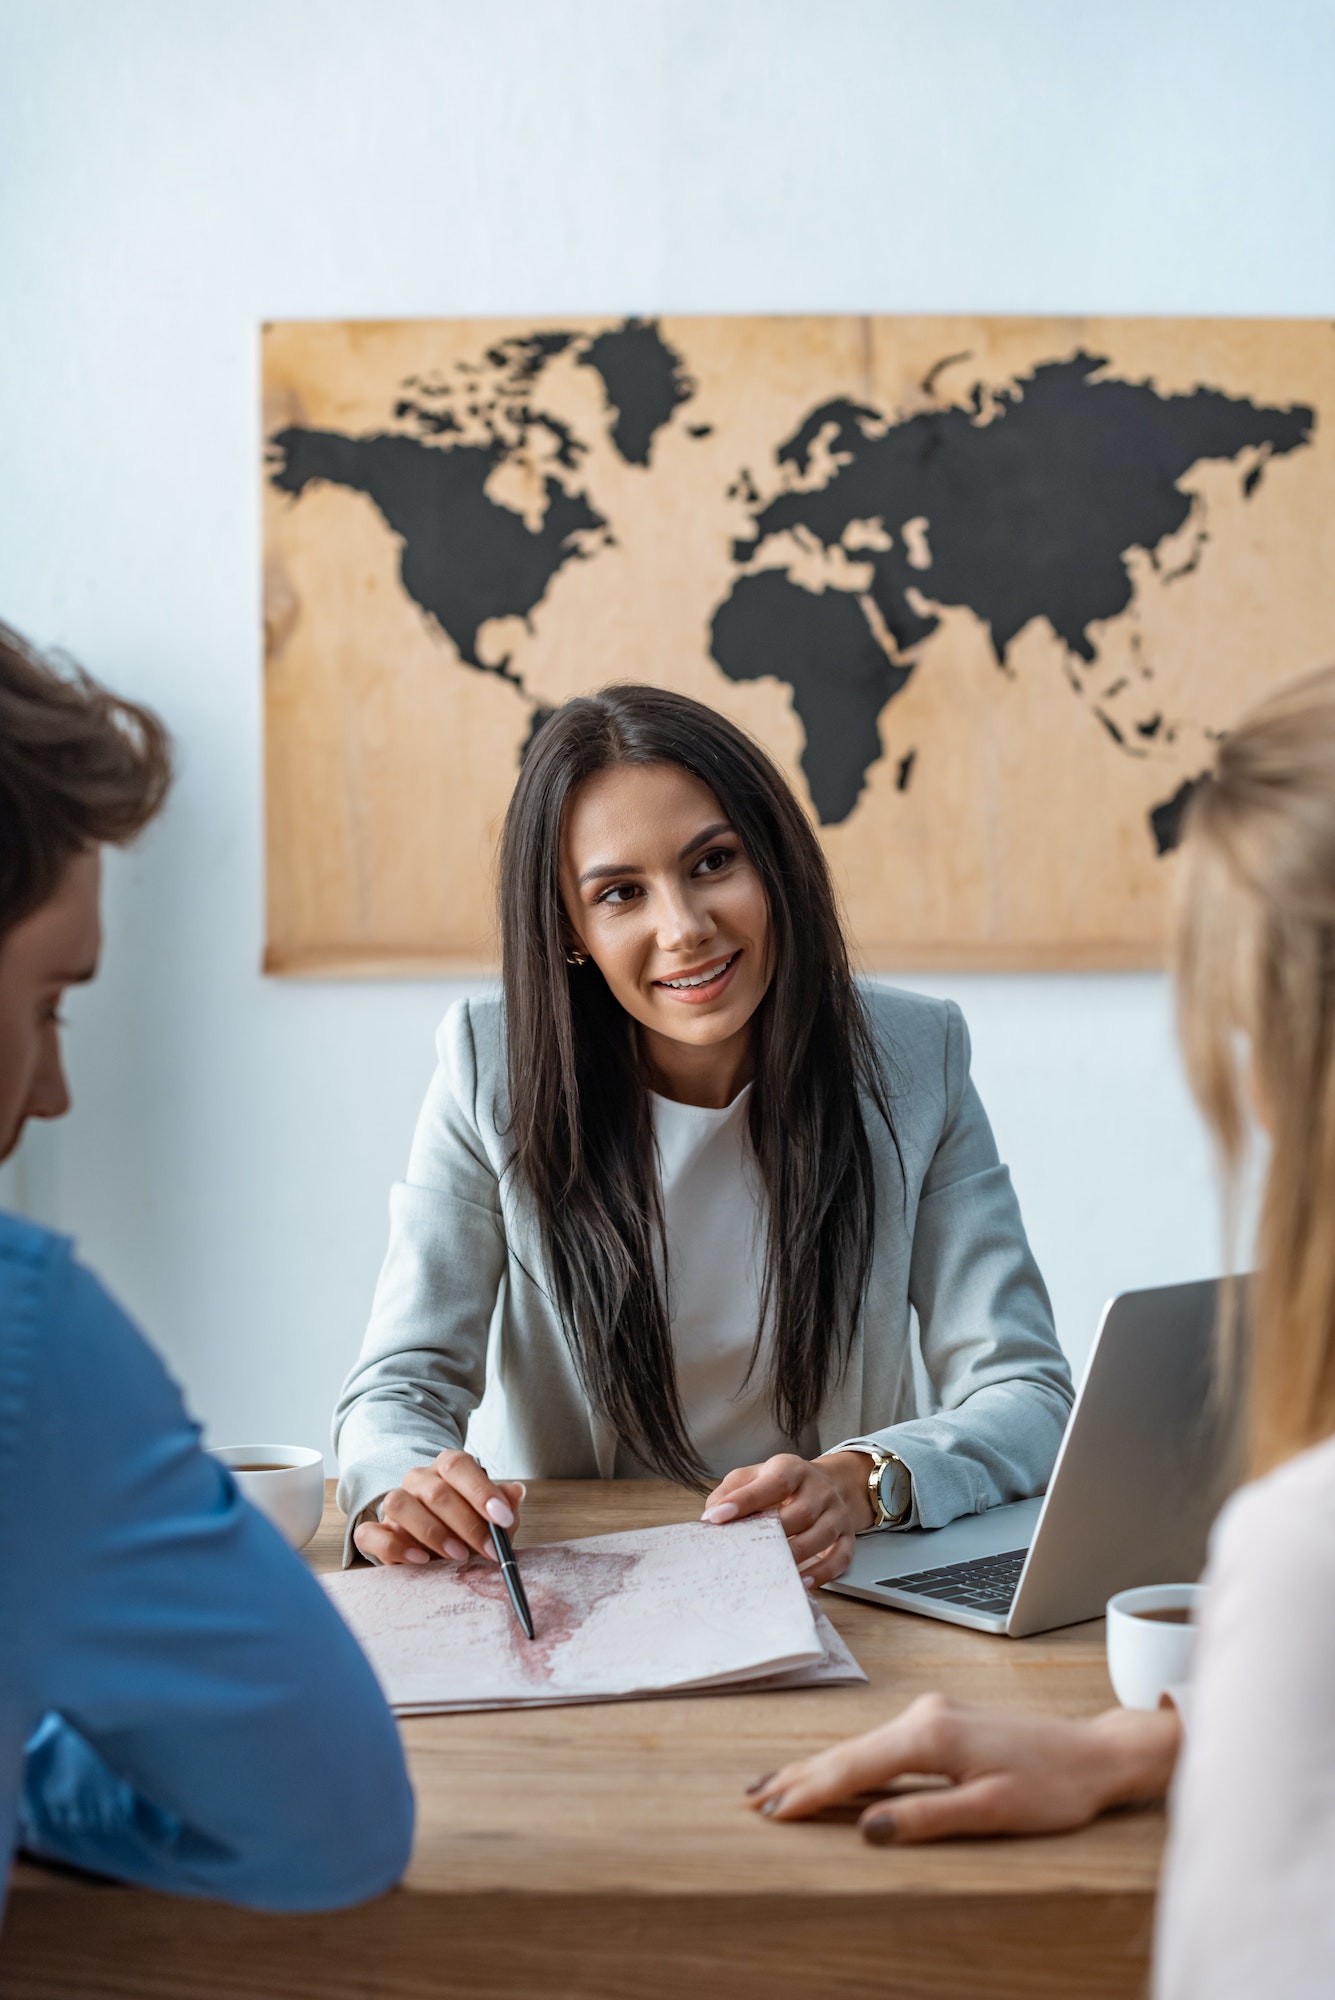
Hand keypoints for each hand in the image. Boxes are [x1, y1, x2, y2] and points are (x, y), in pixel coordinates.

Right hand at [353, 1450, 525, 1567]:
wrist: (443, 1550)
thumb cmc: (471, 1528)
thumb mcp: (494, 1519)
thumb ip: (504, 1506)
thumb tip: (517, 1492)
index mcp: (447, 1467)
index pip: (459, 1466)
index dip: (482, 1491)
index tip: (503, 1518)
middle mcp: (419, 1480)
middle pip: (435, 1492)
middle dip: (467, 1524)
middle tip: (489, 1550)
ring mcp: (395, 1503)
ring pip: (399, 1504)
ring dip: (432, 1532)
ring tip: (458, 1556)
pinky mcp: (377, 1532)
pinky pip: (370, 1533)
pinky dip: (393, 1547)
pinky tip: (420, 1560)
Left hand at [700, 1450, 874, 1586]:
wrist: (827, 1484)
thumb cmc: (782, 1485)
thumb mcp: (754, 1476)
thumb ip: (731, 1491)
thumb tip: (710, 1517)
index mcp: (792, 1469)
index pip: (772, 1483)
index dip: (744, 1500)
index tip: (716, 1518)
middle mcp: (819, 1489)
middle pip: (801, 1512)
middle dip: (772, 1535)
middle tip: (743, 1554)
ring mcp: (836, 1513)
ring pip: (821, 1536)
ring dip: (795, 1556)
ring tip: (769, 1572)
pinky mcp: (847, 1536)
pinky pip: (840, 1557)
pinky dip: (822, 1573)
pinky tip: (801, 1583)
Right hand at [745, 1693, 1181, 1842]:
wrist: (1094, 1753)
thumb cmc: (1053, 1787)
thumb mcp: (993, 1811)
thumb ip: (927, 1818)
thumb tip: (868, 1829)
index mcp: (931, 1736)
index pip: (854, 1769)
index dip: (810, 1793)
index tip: (772, 1812)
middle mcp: (924, 1715)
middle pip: (847, 1751)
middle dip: (798, 1777)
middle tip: (751, 1799)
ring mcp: (931, 1714)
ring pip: (860, 1746)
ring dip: (817, 1769)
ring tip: (776, 1788)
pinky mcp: (941, 1721)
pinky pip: (880, 1744)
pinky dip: (847, 1761)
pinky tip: (832, 1773)